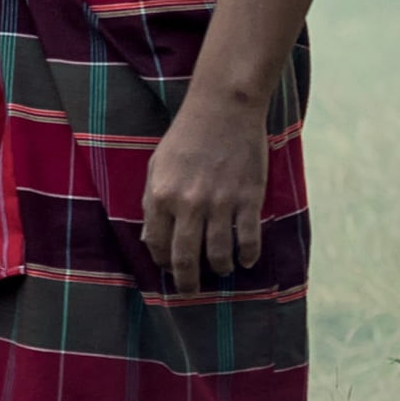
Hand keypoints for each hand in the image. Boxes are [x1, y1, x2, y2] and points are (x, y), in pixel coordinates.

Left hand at [137, 101, 271, 287]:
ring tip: (221, 271)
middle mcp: (188, 204)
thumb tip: (151, 238)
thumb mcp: (157, 165)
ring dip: (220, 269)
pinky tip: (246, 261)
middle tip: (190, 291)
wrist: (224, 108)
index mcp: (161, 195)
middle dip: (187, 281)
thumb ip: (153, 201)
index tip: (169, 269)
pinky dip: (247, 256)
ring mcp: (220, 203)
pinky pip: (248, 240)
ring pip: (219, 255)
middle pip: (185, 258)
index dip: (162, 261)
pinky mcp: (248, 199)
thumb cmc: (186, 135)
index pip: (157, 244)